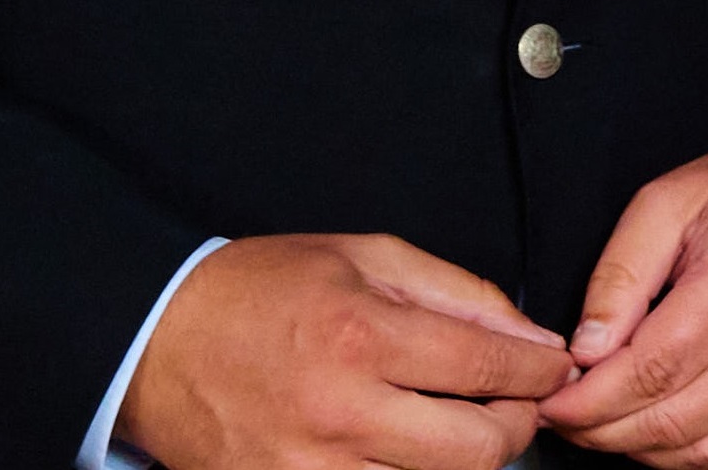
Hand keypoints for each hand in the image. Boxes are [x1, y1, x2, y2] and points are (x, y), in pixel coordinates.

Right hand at [117, 233, 572, 469]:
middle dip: (516, 425)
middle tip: (515, 403)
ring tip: (461, 426)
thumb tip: (530, 337)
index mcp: (361, 339)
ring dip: (465, 460)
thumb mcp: (366, 257)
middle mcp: (338, 414)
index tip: (552, 368)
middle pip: (478, 450)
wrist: (155, 341)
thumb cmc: (261, 290)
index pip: (490, 369)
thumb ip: (460, 295)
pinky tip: (410, 452)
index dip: (541, 372)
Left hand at [538, 133, 707, 468]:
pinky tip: (690, 440)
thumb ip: (620, 273)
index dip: (588, 403)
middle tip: (582, 419)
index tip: (558, 404)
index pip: (649, 372)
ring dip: (656, 454)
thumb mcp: (674, 200)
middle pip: (677, 423)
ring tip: (630, 424)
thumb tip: (585, 351)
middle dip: (609, 432)